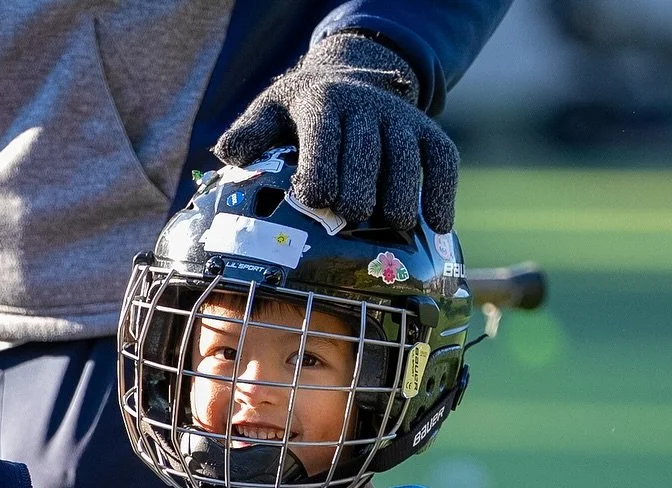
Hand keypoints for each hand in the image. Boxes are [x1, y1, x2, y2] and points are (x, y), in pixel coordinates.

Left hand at [214, 33, 457, 233]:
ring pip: (406, 162)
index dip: (321, 172)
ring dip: (400, 199)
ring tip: (392, 227)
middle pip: (367, 156)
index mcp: (323, 103)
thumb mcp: (269, 113)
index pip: (324, 138)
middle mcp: (367, 106)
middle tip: (350, 217)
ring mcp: (401, 120)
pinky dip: (442, 194)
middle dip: (358, 192)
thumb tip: (229, 154)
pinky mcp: (428, 133)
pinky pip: (443, 161)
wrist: (349, 77)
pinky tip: (438, 227)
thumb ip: (248, 135)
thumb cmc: (302, 112)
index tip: (314, 201)